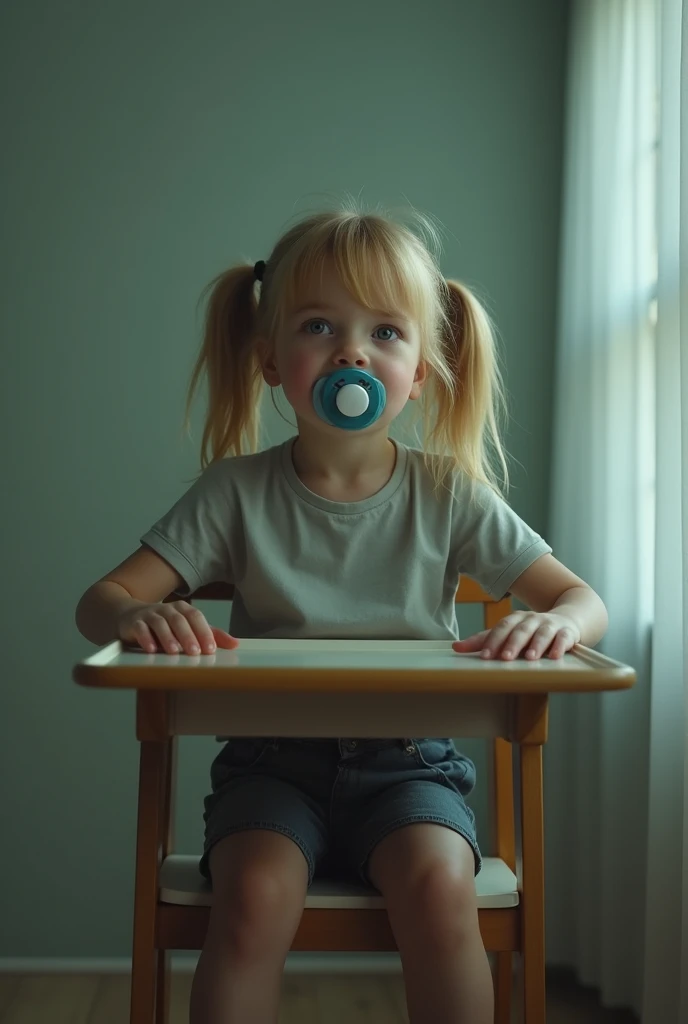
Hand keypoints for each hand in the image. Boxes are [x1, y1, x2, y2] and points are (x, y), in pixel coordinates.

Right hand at [118, 600, 239, 654]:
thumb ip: (209, 635)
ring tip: (173, 652)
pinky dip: (145, 638)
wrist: (129, 615)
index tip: (211, 649)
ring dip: (167, 637)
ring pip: (160, 623)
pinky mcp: (134, 622)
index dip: (204, 632)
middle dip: (188, 636)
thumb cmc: (163, 625)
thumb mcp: (186, 628)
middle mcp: (167, 609)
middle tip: (195, 652)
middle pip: (179, 620)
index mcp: (182, 609)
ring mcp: (149, 614)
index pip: (196, 617)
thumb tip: (235, 643)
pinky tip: (151, 649)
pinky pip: (140, 628)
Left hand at [452, 611, 579, 659]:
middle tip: (504, 658)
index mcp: (515, 619)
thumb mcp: (508, 634)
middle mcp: (532, 620)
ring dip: (536, 645)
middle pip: (521, 630)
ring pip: (543, 633)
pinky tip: (555, 656)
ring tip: (530, 658)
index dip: (493, 641)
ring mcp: (550, 625)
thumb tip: (455, 647)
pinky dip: (560, 646)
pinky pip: (564, 637)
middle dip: (512, 644)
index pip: (502, 628)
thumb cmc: (531, 632)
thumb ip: (484, 641)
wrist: (567, 619)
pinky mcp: (567, 632)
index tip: (484, 656)